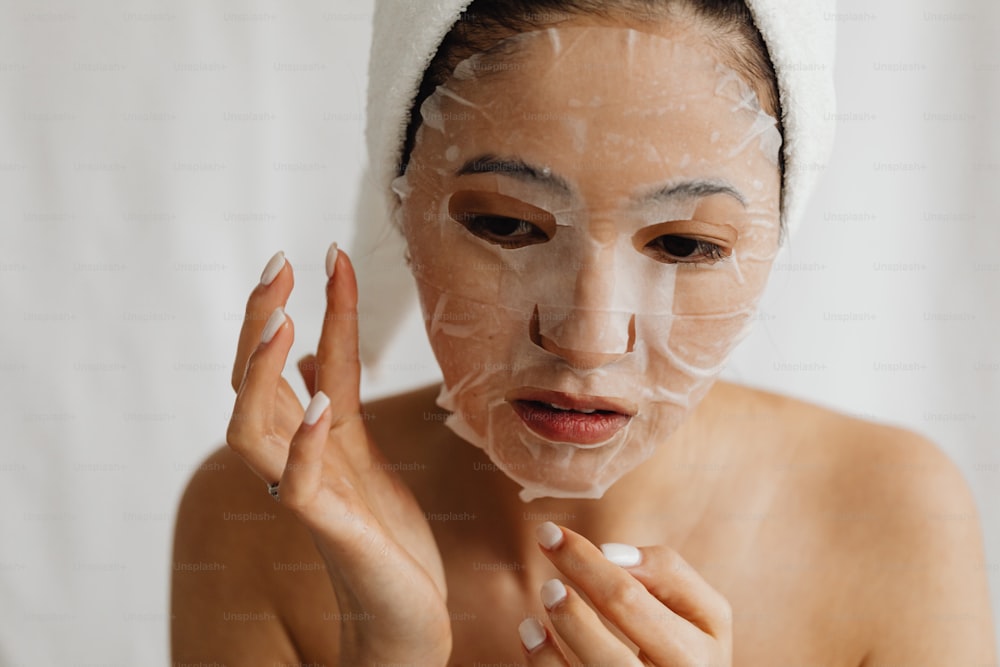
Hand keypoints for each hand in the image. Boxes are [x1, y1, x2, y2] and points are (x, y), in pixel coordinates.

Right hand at [225, 246, 450, 665]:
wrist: (404, 611)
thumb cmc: (385, 533)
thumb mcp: (364, 452)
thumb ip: (334, 402)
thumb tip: (310, 352)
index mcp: (313, 435)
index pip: (299, 360)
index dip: (314, 307)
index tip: (326, 252)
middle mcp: (297, 457)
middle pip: (251, 382)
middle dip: (258, 322)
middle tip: (280, 266)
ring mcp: (307, 492)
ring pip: (251, 429)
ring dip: (259, 374)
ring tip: (280, 320)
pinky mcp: (328, 530)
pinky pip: (297, 486)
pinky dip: (304, 445)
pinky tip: (321, 406)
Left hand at [518, 523, 731, 665]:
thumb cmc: (685, 650)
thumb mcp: (700, 615)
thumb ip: (669, 575)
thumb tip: (610, 555)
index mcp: (704, 655)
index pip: (640, 597)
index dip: (591, 563)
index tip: (560, 536)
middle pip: (618, 623)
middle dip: (579, 574)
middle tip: (545, 540)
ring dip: (565, 622)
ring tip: (547, 591)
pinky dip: (545, 659)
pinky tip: (531, 632)